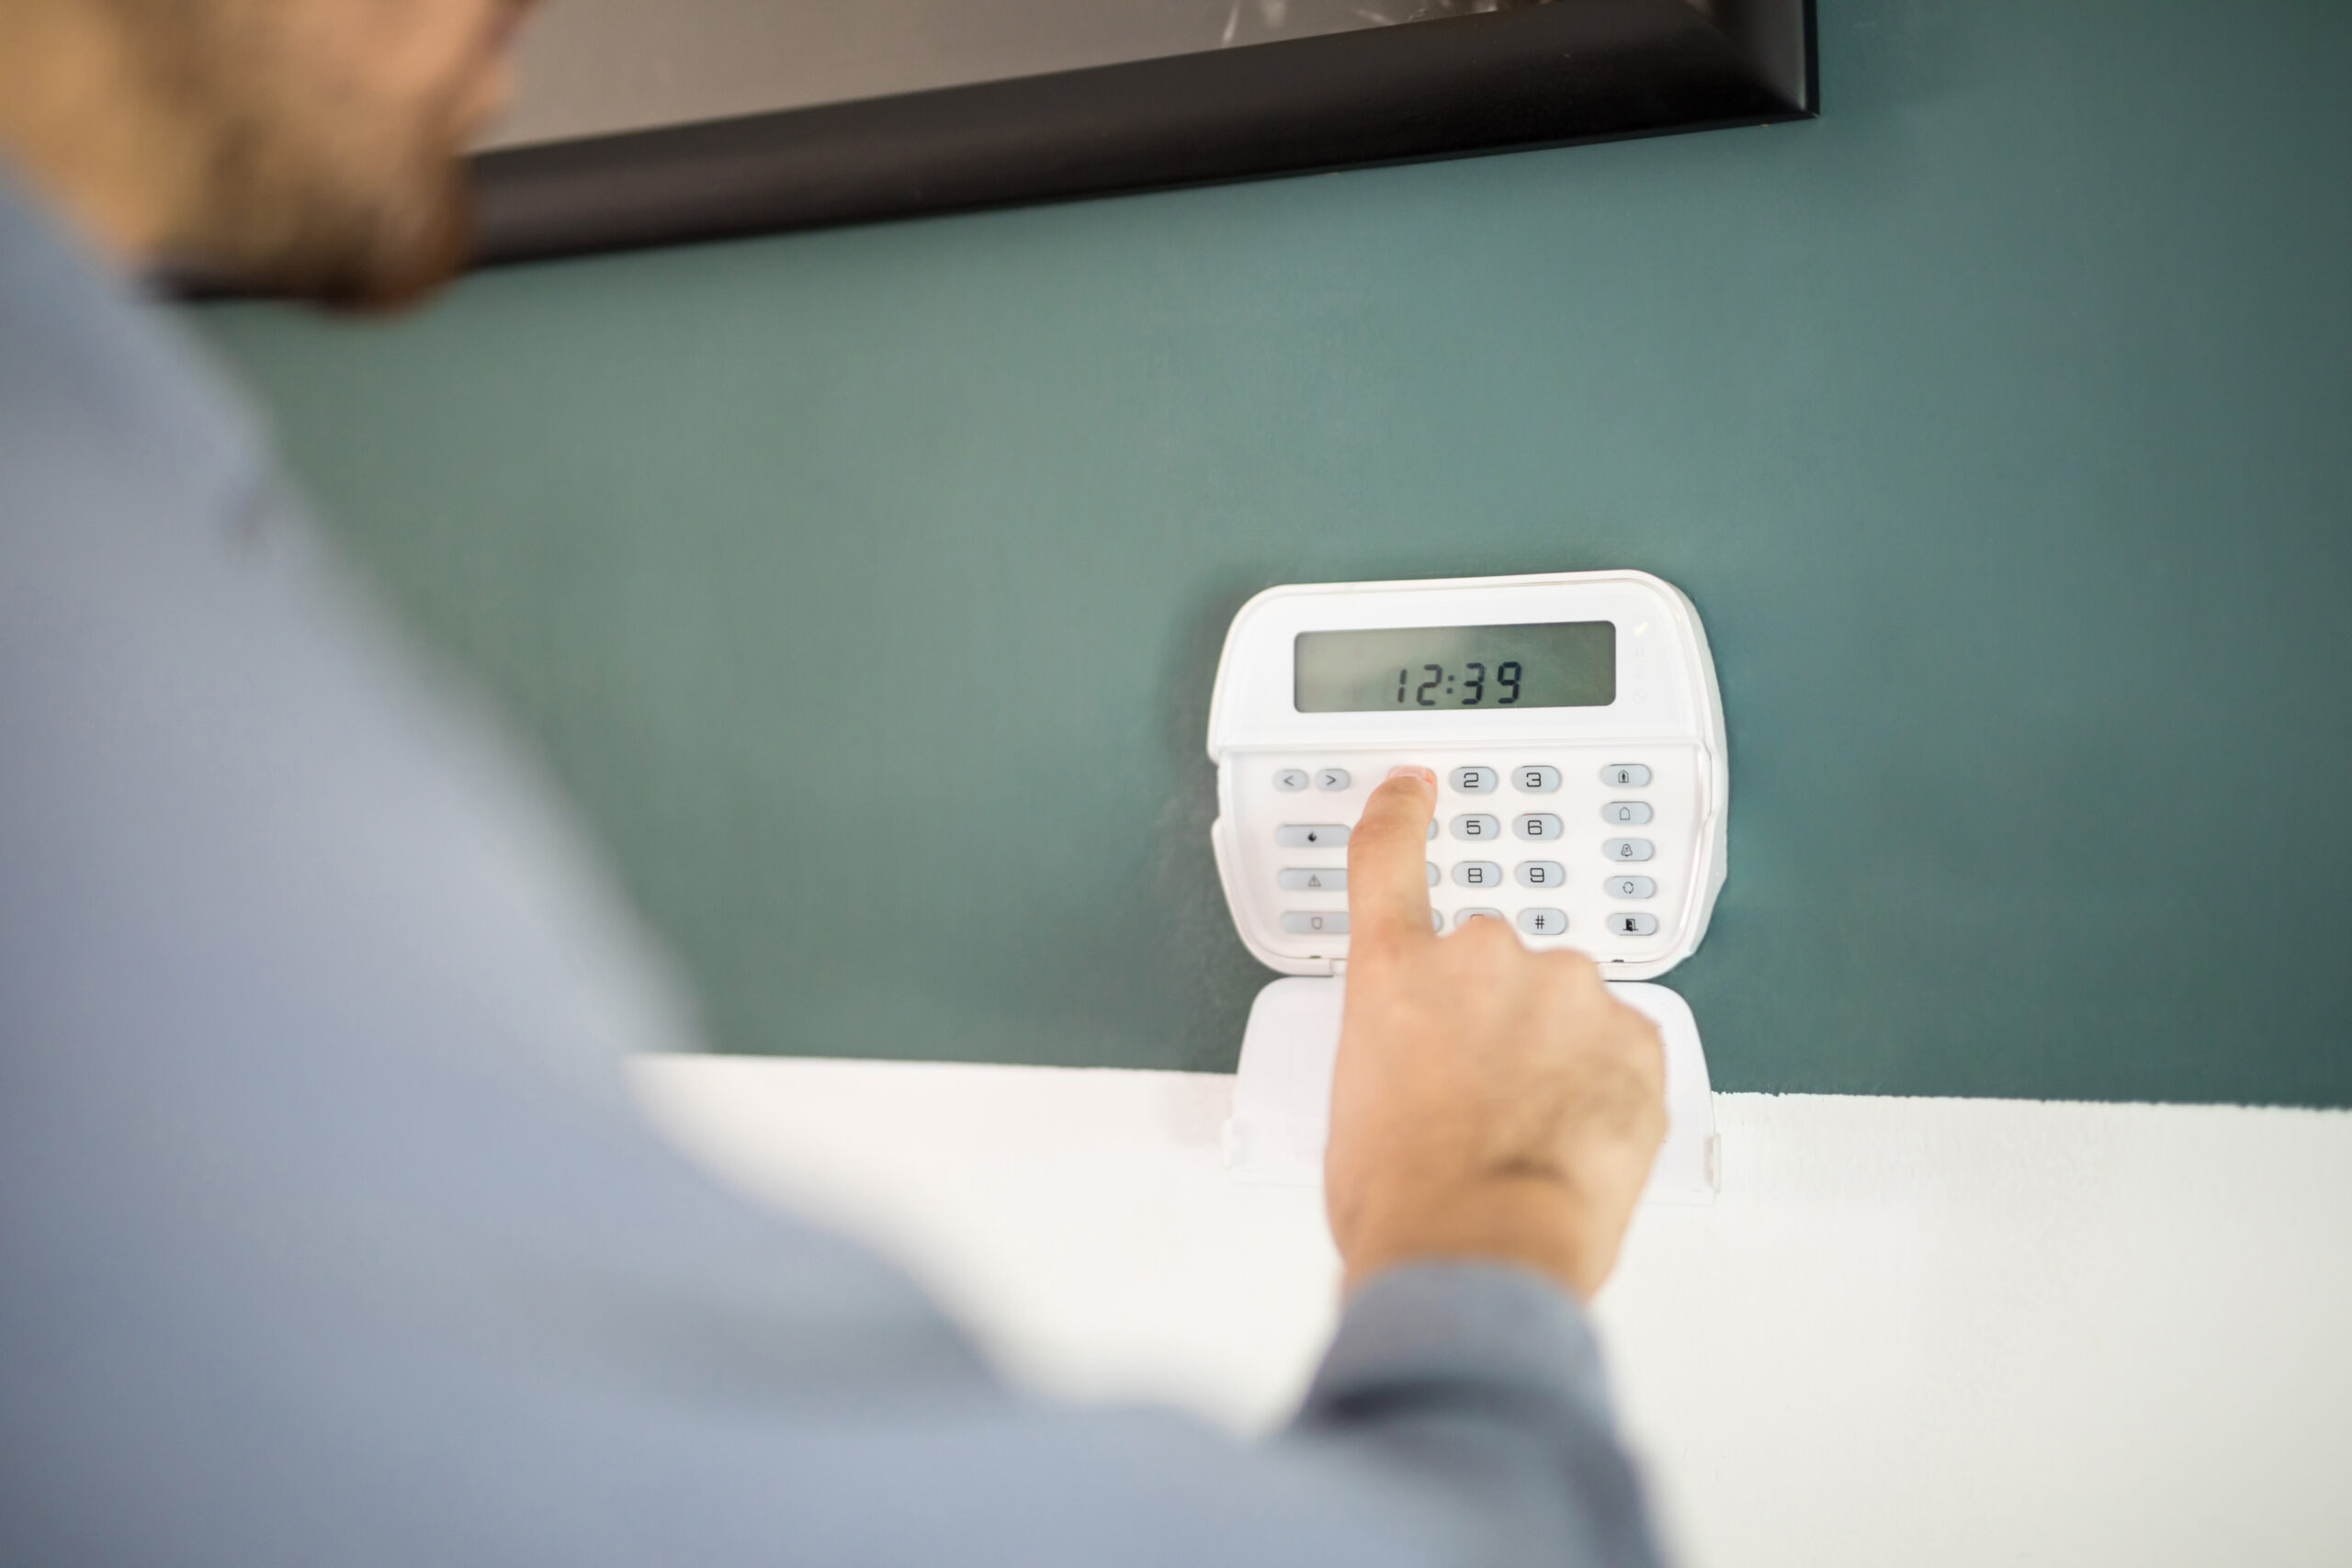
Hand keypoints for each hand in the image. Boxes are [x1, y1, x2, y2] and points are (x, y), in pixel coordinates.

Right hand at [1326, 766, 1666, 1299]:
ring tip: (1529, 1133)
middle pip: (1492, 965)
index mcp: (1395, 972)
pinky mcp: (1633, 1033)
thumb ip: (1393, 1051)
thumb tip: (1419, 1074)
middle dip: (1495, 1018)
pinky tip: (1577, 1137)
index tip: (1414, 788)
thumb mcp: (1355, 1106)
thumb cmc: (1407, 1195)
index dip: (1402, 814)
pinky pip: (1622, 1048)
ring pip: (1565, 1009)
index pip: (1388, 858)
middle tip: (1480, 1097)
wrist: (1481, 1242)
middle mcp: (1479, 958)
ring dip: (1556, 1053)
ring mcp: (1563, 990)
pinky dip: (1607, 1085)